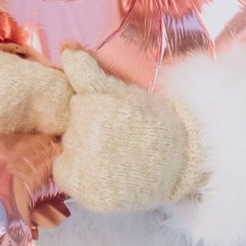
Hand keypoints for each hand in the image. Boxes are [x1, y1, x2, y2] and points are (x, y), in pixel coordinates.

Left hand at [52, 50, 206, 213]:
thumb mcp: (119, 89)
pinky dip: (80, 176)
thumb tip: (65, 49)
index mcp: (92, 106)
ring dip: (83, 153)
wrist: (180, 159)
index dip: (90, 110)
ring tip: (115, 154)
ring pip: (68, 153)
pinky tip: (105, 171)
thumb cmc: (149, 120)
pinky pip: (67, 179)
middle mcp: (87, 137)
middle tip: (116, 136)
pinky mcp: (92, 196)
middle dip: (86, 131)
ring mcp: (89, 169)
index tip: (114, 117)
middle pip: (69, 130)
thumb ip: (86, 70)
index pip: (73, 106)